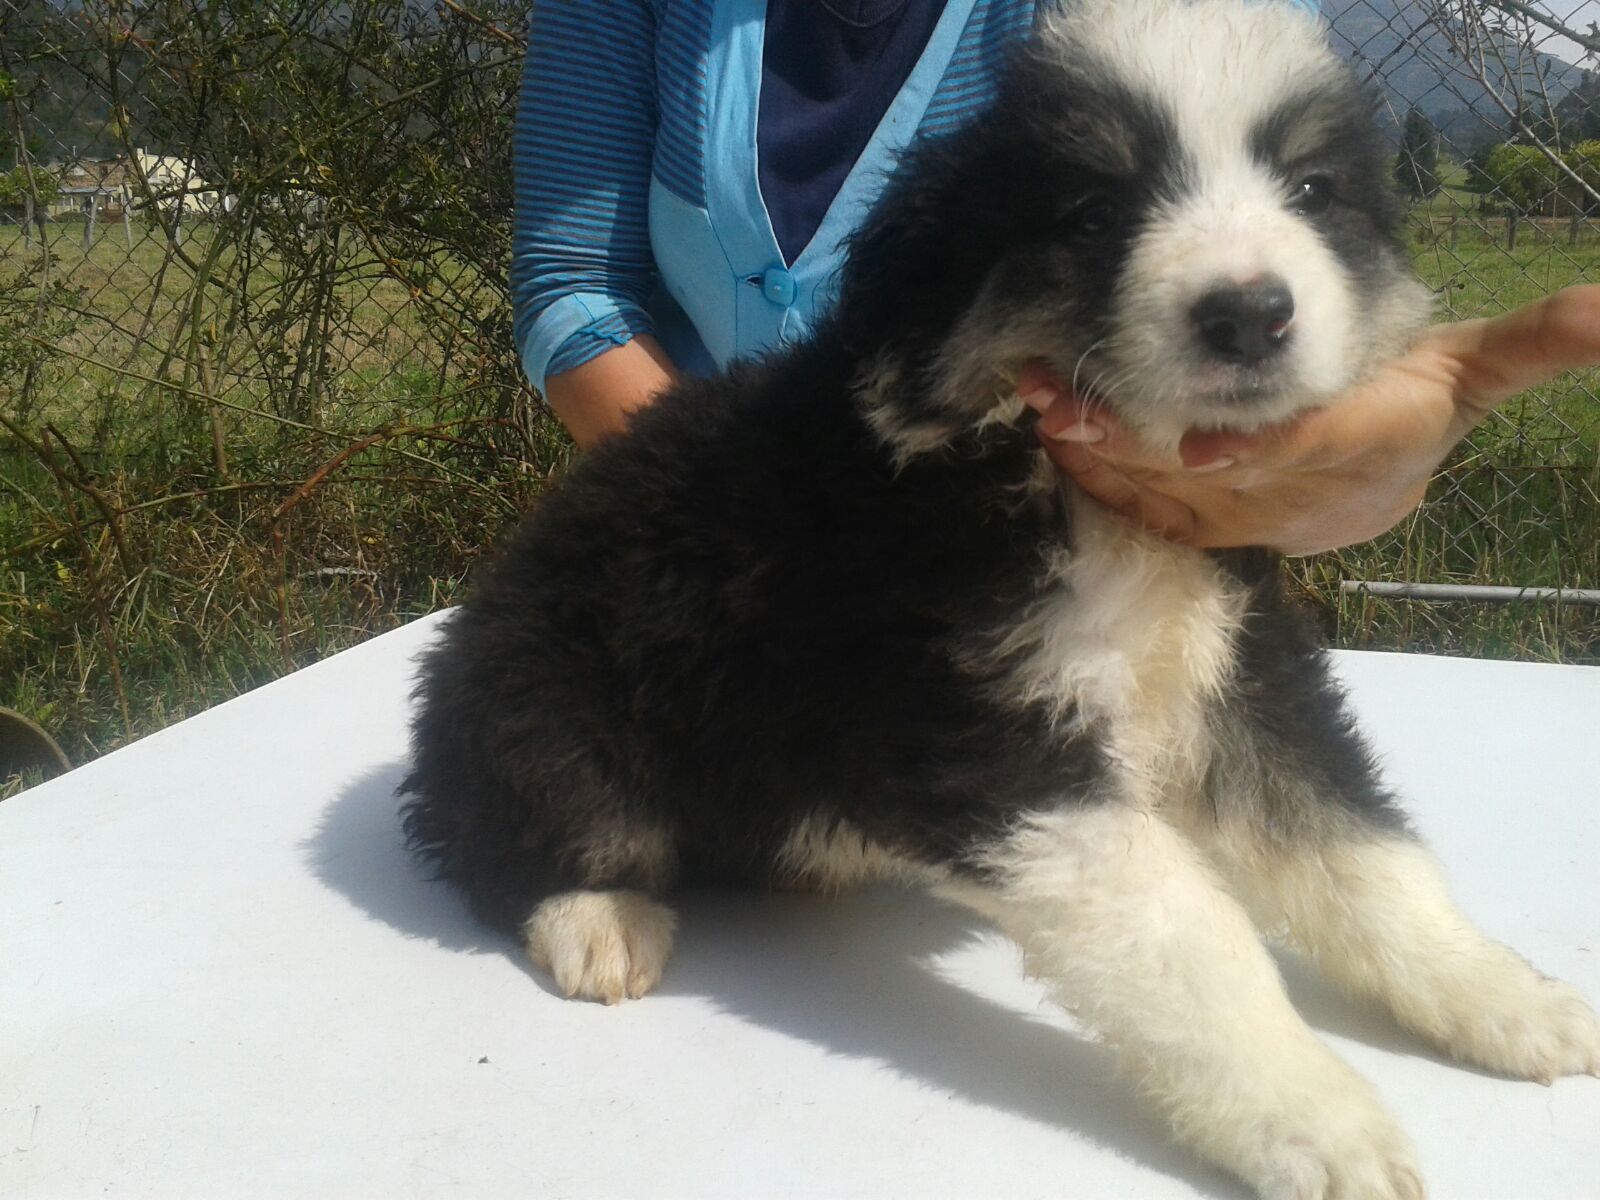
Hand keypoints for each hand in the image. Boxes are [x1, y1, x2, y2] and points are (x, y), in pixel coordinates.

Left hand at [1022, 285, 1599, 554]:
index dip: (1257, 454)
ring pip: (1161, 491)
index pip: (1308, 454)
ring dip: (1096, 453)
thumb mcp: (1471, 374)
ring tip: (1040, 407)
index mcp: (1359, 450)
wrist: (1374, 489)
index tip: (1200, 452)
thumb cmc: (1412, 411)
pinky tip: (1050, 442)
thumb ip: (1526, 346)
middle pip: (1206, 473)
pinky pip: (1146, 511)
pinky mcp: (1203, 525)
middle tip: (1065, 403)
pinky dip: (1095, 479)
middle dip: (1131, 439)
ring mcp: (1240, 515)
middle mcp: (1292, 494)